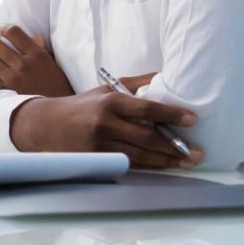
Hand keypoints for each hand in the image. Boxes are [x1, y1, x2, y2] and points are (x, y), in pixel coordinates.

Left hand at [0, 27, 72, 97]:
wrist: (55, 111)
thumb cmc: (56, 86)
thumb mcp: (52, 65)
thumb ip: (41, 49)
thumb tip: (35, 36)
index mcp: (37, 54)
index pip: (14, 32)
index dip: (5, 29)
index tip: (2, 31)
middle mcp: (23, 64)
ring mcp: (13, 78)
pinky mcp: (5, 90)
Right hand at [8, 89, 203, 168]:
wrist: (45, 125)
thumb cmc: (81, 106)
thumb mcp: (104, 89)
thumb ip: (134, 85)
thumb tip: (164, 78)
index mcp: (110, 101)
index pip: (146, 109)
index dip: (171, 115)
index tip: (192, 120)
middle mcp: (105, 123)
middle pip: (148, 137)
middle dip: (176, 146)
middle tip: (198, 153)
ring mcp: (100, 144)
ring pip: (141, 155)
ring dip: (167, 161)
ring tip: (187, 162)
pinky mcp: (96, 160)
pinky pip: (129, 164)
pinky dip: (149, 166)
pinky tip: (164, 166)